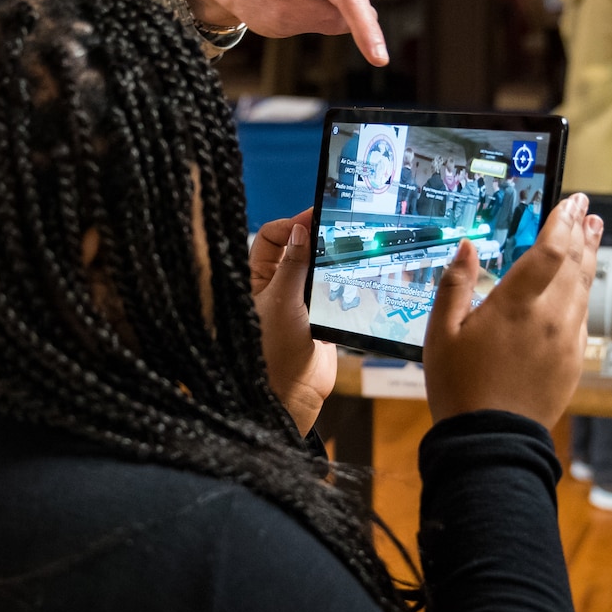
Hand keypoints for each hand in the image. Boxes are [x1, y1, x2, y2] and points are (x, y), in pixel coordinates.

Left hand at [250, 208, 334, 435]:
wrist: (294, 395)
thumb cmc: (274, 353)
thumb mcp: (281, 303)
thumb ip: (292, 265)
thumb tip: (300, 228)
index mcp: (255, 279)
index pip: (272, 237)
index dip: (292, 224)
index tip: (316, 216)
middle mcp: (274, 286)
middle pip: (296, 248)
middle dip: (316, 237)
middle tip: (342, 226)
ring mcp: (297, 300)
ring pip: (316, 267)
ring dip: (331, 259)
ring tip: (352, 247)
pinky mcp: (318, 315)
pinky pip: (330, 289)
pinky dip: (342, 281)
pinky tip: (356, 273)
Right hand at [422, 195, 602, 428]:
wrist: (491, 440)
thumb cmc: (459, 388)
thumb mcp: (440, 334)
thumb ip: (454, 286)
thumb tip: (465, 248)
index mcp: (515, 306)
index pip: (550, 251)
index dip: (564, 222)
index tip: (572, 203)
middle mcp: (549, 319)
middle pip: (575, 265)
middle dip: (583, 234)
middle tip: (589, 212)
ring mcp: (566, 341)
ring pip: (584, 289)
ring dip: (589, 259)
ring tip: (594, 237)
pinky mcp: (573, 362)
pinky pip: (583, 318)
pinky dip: (584, 294)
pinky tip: (581, 287)